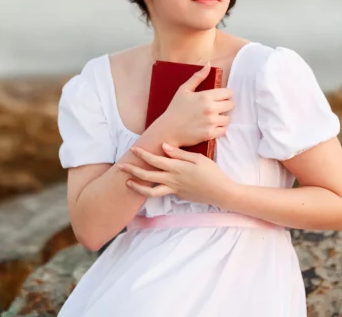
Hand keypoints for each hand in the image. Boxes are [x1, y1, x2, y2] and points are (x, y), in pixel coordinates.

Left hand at [117, 143, 235, 206]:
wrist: (220, 192)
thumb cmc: (212, 173)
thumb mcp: (197, 158)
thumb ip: (179, 153)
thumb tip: (164, 146)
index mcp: (177, 168)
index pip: (154, 160)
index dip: (142, 155)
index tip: (133, 149)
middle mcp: (172, 180)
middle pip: (148, 176)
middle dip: (132, 171)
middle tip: (121, 167)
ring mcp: (174, 190)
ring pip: (151, 191)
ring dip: (137, 187)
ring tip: (128, 183)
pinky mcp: (178, 196)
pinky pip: (162, 193)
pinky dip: (152, 190)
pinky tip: (148, 186)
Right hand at [155, 63, 233, 146]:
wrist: (168, 130)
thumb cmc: (175, 109)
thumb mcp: (184, 90)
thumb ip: (198, 77)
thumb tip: (208, 65)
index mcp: (205, 96)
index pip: (228, 93)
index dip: (226, 95)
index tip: (220, 98)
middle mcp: (210, 108)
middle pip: (231, 105)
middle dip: (226, 106)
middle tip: (217, 108)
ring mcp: (211, 122)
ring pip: (228, 119)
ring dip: (223, 118)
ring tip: (214, 118)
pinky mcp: (210, 134)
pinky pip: (223, 130)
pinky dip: (219, 129)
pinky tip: (211, 126)